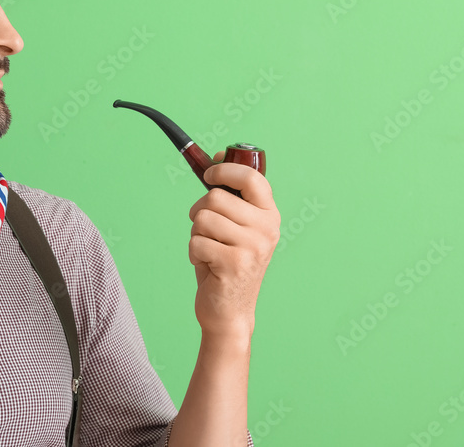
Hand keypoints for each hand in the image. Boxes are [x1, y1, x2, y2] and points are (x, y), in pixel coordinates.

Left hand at [187, 151, 279, 339]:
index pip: (251, 178)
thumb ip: (231, 194)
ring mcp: (253, 247)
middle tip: (207, 232)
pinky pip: (196, 241)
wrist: (229, 310)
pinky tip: (207, 265)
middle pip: (215, 197)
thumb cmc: (226, 262)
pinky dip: (193, 252)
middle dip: (200, 212)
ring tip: (209, 250)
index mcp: (270, 215)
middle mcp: (267, 229)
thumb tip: (218, 155)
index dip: (225, 169)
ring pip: (202, 218)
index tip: (209, 174)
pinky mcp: (234, 264)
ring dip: (196, 234)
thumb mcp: (235, 225)